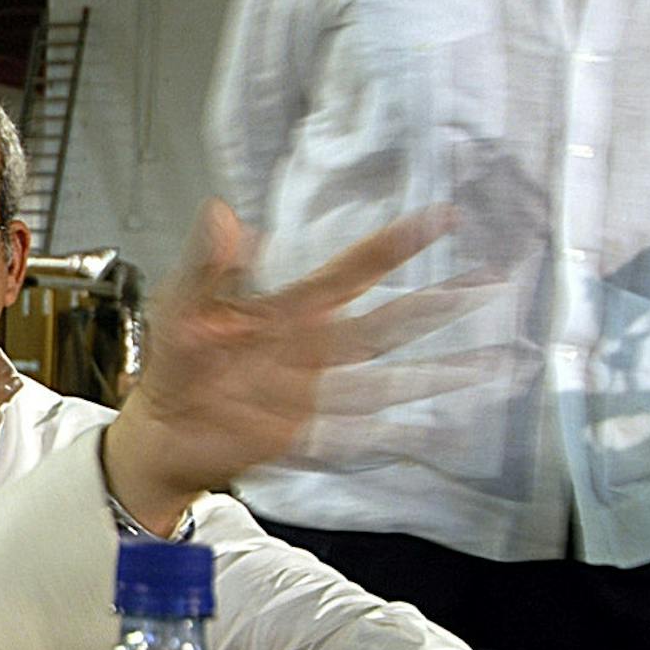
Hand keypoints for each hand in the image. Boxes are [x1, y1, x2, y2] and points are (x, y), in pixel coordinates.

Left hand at [103, 200, 456, 530]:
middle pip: (389, 322)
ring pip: (387, 377)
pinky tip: (438, 432)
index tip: (440, 219)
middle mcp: (314, 348)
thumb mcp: (181, 305)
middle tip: (491, 280)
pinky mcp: (307, 431)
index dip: (394, 246)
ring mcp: (315, 391)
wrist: (157, 428)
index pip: (352, 271)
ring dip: (438, 371)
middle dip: (439, 302)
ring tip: (492, 361)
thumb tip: (224, 215)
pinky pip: (360, 432)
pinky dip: (398, 434)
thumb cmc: (171, 362)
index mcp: (290, 311)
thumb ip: (207, 265)